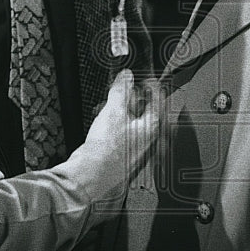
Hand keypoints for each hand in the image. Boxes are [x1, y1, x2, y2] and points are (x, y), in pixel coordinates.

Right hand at [77, 70, 158, 189]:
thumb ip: (121, 90)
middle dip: (133, 96)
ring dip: (122, 107)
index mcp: (152, 126)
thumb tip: (126, 76)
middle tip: (124, 87)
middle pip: (146, 109)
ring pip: (133, 119)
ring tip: (110, 102)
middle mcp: (147, 137)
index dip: (150, 84)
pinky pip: (122, 129)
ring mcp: (135, 145)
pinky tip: (104, 117)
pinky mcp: (122, 150)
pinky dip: (115, 120)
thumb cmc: (107, 151)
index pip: (158, 99)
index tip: (143, 77)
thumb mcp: (114, 111)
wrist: (91, 173)